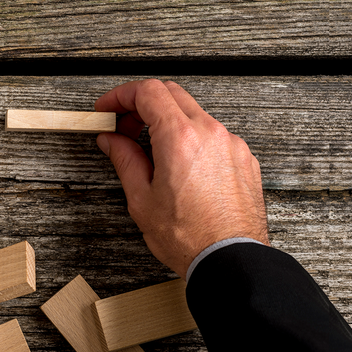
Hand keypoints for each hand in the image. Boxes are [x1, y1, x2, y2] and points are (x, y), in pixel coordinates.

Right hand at [94, 79, 268, 277]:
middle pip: (172, 94)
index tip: (108, 108)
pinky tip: (178, 163)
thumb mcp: (141, 198)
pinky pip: (213, 135)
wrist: (229, 260)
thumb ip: (125, 159)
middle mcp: (210, 133)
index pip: (148, 92)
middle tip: (124, 125)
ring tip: (150, 150)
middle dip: (142, 103)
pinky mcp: (244, 159)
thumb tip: (112, 140)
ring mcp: (231, 144)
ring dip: (168, 121)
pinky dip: (191, 138)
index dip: (121, 95)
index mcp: (180, 138)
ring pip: (194, 113)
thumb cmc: (189, 236)